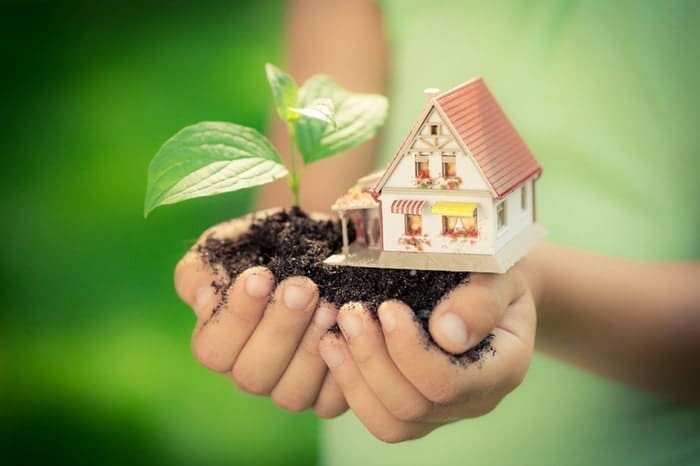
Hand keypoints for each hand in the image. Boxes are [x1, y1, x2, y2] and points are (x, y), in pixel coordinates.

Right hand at [174, 213, 348, 417]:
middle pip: (253, 375)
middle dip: (280, 328)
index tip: (260, 275)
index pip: (214, 350)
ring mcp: (289, 386)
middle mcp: (252, 371)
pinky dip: (344, 368)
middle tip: (303, 288)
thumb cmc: (265, 245)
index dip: (236, 316)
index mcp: (220, 342)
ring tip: (330, 305)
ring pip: (291, 393)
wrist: (319, 244)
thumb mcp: (227, 244)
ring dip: (311, 347)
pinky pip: (330, 401)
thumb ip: (202, 270)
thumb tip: (204, 300)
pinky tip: (351, 331)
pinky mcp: (327, 393)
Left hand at [318, 269, 535, 442]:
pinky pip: (380, 418)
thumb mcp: (498, 272)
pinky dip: (351, 387)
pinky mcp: (418, 409)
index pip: (449, 383)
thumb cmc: (495, 270)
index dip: (409, 351)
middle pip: (414, 405)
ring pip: (391, 421)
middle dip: (372, 359)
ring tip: (334, 335)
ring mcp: (445, 410)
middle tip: (349, 314)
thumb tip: (447, 333)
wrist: (489, 280)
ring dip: (355, 377)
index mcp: (502, 366)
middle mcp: (476, 399)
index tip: (388, 307)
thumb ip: (480, 300)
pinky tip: (334, 349)